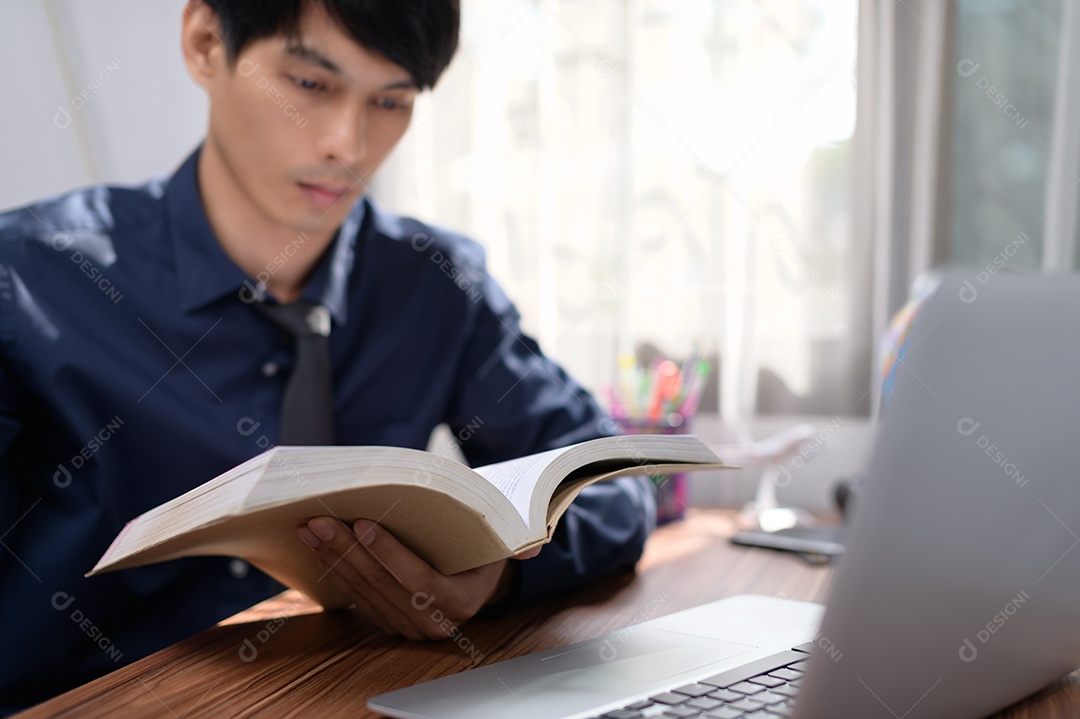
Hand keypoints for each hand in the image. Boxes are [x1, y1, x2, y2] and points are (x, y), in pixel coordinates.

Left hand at [296, 517, 538, 639]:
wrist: (478, 580)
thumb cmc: (486, 551)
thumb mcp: (503, 544)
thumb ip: (517, 543)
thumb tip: (533, 546)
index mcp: (460, 603)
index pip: (419, 581)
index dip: (390, 554)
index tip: (365, 524)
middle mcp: (431, 623)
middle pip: (382, 585)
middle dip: (347, 551)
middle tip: (321, 520)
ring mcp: (405, 626)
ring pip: (363, 591)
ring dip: (333, 558)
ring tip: (311, 528)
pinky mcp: (386, 620)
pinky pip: (355, 596)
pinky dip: (335, 569)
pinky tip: (317, 546)